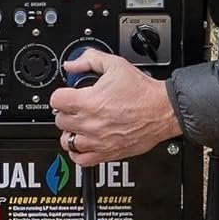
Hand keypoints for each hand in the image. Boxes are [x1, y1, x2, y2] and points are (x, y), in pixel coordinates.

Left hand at [48, 49, 181, 166]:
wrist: (162, 111)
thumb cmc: (142, 92)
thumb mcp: (115, 65)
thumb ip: (90, 60)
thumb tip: (72, 64)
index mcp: (89, 102)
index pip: (56, 101)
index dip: (61, 94)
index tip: (67, 94)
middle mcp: (91, 124)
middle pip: (60, 121)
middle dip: (66, 111)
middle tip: (76, 107)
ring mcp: (98, 141)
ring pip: (67, 141)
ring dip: (70, 132)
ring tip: (79, 124)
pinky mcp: (107, 153)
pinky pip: (81, 160)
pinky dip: (78, 152)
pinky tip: (84, 142)